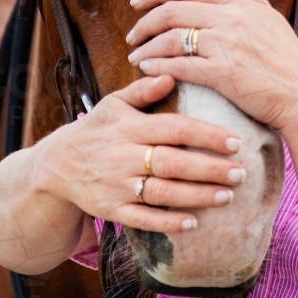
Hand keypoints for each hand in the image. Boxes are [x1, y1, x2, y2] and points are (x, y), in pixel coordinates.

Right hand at [35, 74, 245, 234]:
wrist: (56, 166)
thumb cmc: (97, 130)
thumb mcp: (114, 104)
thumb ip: (143, 90)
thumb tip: (171, 73)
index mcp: (130, 127)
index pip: (174, 128)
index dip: (206, 135)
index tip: (235, 142)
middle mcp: (124, 155)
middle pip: (173, 162)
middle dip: (210, 169)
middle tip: (241, 173)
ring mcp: (117, 184)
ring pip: (162, 192)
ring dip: (197, 196)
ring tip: (227, 196)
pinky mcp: (111, 209)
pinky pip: (142, 219)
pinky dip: (167, 222)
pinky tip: (192, 223)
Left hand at [125, 0, 297, 132]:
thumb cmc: (289, 60)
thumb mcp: (270, 15)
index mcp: (238, 3)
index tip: (138, 3)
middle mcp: (230, 19)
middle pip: (171, 11)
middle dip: (144, 22)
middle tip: (132, 35)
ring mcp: (225, 45)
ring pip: (170, 38)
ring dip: (146, 48)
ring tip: (136, 57)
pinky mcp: (222, 73)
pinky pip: (179, 66)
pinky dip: (158, 67)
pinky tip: (149, 71)